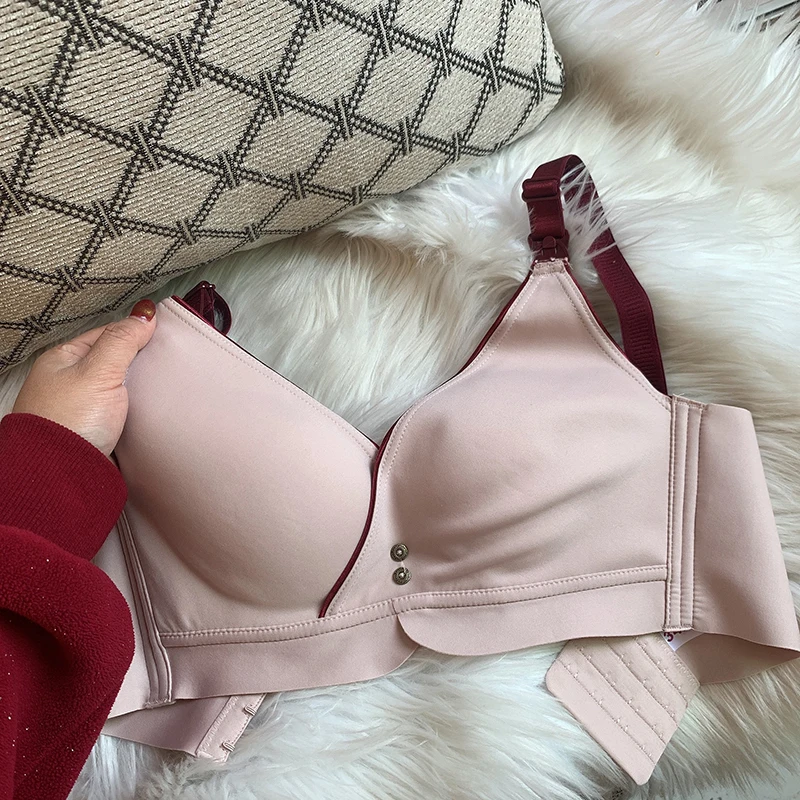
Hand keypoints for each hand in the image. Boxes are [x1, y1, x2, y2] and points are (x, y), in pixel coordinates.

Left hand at [12, 299, 156, 456]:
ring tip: (163, 389)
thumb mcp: (98, 371)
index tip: (162, 334)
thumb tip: (144, 314)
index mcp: (62, 360)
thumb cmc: (68, 423)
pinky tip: (150, 415)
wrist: (61, 477)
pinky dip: (137, 414)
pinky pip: (122, 415)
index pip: (106, 334)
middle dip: (139, 364)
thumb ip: (122, 340)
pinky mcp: (95, 434)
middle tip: (167, 363)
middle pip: (113, 363)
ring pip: (119, 391)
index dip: (135, 332)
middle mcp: (68, 383)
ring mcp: (81, 410)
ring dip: (140, 392)